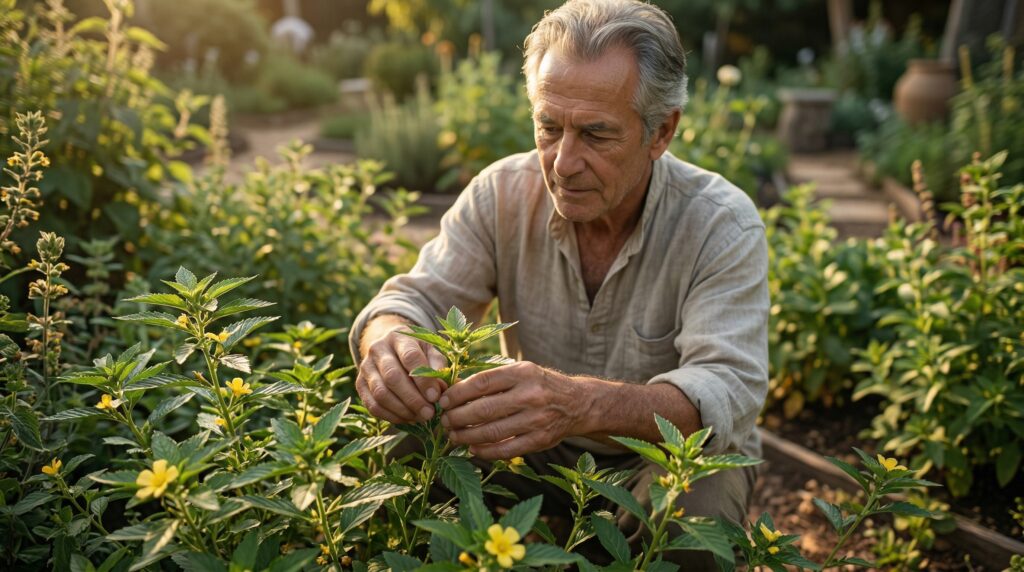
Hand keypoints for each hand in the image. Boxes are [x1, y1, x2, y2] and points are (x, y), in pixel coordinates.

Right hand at [356, 325, 447, 423]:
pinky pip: (373, 405)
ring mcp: (366, 367)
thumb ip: (438, 366)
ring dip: (403, 410)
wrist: (392, 349)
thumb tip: (441, 389)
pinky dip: (391, 416)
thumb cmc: (418, 352)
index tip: (435, 397)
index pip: (410, 357)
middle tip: (429, 413)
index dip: (423, 379)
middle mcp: (378, 349)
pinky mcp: (360, 384)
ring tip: (421, 417)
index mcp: (398, 337)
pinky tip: (408, 419)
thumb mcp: (431, 351)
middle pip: (392, 376)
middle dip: (413, 399)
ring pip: (381, 393)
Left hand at [438, 361, 591, 458]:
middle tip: (444, 421)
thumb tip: (454, 391)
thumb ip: (493, 380)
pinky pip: (505, 450)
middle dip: (457, 417)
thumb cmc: (540, 385)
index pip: (481, 382)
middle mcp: (530, 395)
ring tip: (453, 436)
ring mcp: (536, 419)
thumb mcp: (521, 372)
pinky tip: (472, 449)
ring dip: (466, 436)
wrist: (578, 403)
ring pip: (491, 432)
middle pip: (483, 409)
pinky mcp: (540, 440)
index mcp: (522, 373)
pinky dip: (485, 451)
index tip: (444, 400)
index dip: (458, 393)